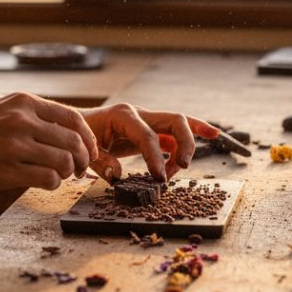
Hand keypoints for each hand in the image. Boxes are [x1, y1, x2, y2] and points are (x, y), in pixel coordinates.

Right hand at [0, 92, 98, 191]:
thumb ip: (27, 115)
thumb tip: (59, 130)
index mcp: (23, 102)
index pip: (72, 119)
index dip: (86, 138)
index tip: (88, 151)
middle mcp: (22, 120)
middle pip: (73, 141)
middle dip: (81, 159)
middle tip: (77, 170)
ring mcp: (14, 146)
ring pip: (64, 161)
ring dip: (67, 173)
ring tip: (59, 177)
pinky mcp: (6, 171)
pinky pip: (47, 179)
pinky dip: (53, 184)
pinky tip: (44, 184)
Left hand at [81, 103, 217, 182]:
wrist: (76, 125)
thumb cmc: (80, 137)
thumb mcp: (85, 151)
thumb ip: (101, 162)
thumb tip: (118, 175)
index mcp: (123, 116)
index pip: (148, 136)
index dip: (156, 158)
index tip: (160, 178)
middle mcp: (140, 113)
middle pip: (174, 121)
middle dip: (185, 143)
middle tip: (183, 167)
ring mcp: (148, 119)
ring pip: (179, 124)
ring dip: (188, 145)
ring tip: (180, 169)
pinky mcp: (152, 128)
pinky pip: (176, 130)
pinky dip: (195, 132)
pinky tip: (214, 135)